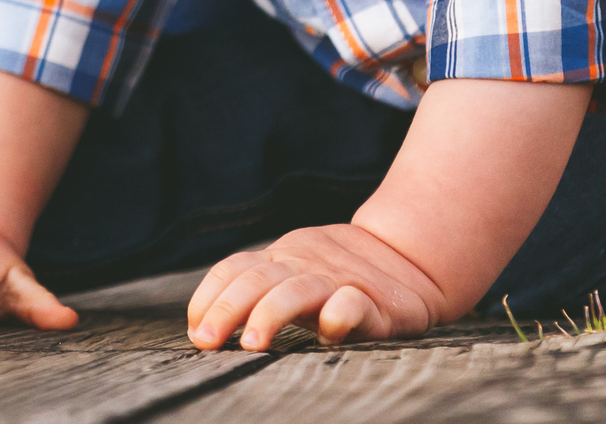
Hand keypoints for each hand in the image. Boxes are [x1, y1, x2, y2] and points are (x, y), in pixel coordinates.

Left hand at [185, 223, 449, 350]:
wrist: (410, 261)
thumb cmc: (338, 280)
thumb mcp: (293, 278)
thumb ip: (257, 294)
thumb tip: (200, 331)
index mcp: (280, 261)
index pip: (233, 269)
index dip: (208, 297)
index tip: (195, 331)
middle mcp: (303, 266)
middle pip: (257, 279)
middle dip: (226, 309)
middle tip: (207, 341)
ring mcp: (338, 281)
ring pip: (297, 289)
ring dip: (270, 313)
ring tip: (253, 344)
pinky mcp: (374, 302)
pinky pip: (351, 302)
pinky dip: (337, 315)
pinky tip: (327, 333)